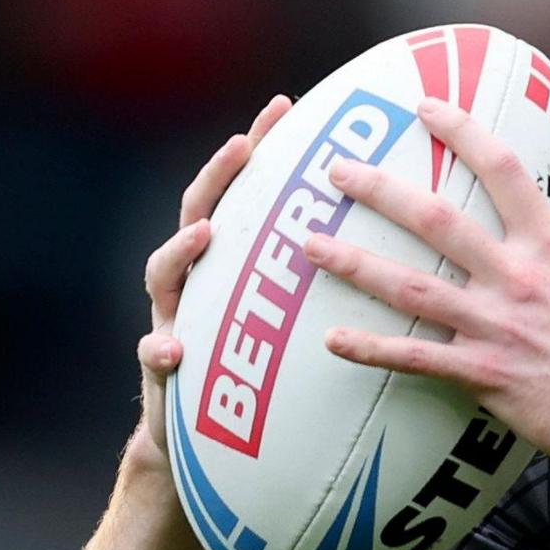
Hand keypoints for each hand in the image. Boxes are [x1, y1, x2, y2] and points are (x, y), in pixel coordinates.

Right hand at [131, 94, 294, 463]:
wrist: (207, 443)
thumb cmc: (263, 372)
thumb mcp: (293, 322)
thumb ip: (325, 278)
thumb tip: (395, 235)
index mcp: (233, 262)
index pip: (245, 192)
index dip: (259, 147)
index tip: (285, 106)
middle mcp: (196, 282)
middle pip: (198, 214)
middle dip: (218, 176)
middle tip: (242, 145)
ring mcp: (172, 319)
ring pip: (164, 276)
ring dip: (180, 250)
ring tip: (203, 235)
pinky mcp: (162, 373)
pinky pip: (154, 357)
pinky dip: (159, 349)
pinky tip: (172, 348)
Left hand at [302, 97, 549, 485]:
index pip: (502, 169)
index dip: (461, 130)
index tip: (425, 106)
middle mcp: (518, 279)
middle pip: (436, 218)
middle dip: (380, 188)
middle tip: (336, 169)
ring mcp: (498, 327)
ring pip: (411, 285)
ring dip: (354, 263)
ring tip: (308, 243)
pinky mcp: (486, 375)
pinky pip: (416, 359)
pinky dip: (371, 349)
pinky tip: (331, 340)